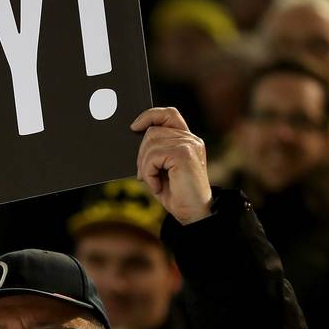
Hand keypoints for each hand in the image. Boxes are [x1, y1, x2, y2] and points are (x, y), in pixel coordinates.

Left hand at [130, 107, 212, 223]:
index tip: (134, 126)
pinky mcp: (184, 154)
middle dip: (141, 153)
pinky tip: (157, 186)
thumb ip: (154, 152)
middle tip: (144, 174)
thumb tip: (134, 137)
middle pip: (153, 131)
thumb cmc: (177, 193)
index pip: (168, 114)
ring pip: (151, 143)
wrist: (194, 214)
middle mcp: (191, 139)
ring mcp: (189, 145)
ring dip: (145, 166)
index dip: (150, 115)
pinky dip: (149, 173)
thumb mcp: (161, 169)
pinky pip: (153, 156)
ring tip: (152, 181)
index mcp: (187, 140)